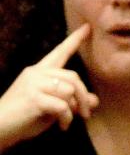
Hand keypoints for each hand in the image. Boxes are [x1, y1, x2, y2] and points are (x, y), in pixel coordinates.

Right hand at [0, 24, 98, 152]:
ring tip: (67, 121)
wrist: (0, 127)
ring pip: (70, 90)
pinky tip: (62, 126)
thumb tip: (94, 100)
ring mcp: (33, 85)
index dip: (75, 40)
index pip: (60, 52)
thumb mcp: (53, 107)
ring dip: (75, 108)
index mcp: (39, 72)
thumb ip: (71, 101)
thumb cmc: (25, 117)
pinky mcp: (34, 98)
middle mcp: (36, 73)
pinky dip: (67, 118)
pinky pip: (63, 106)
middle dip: (83, 96)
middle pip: (73, 77)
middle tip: (86, 114)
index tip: (88, 27)